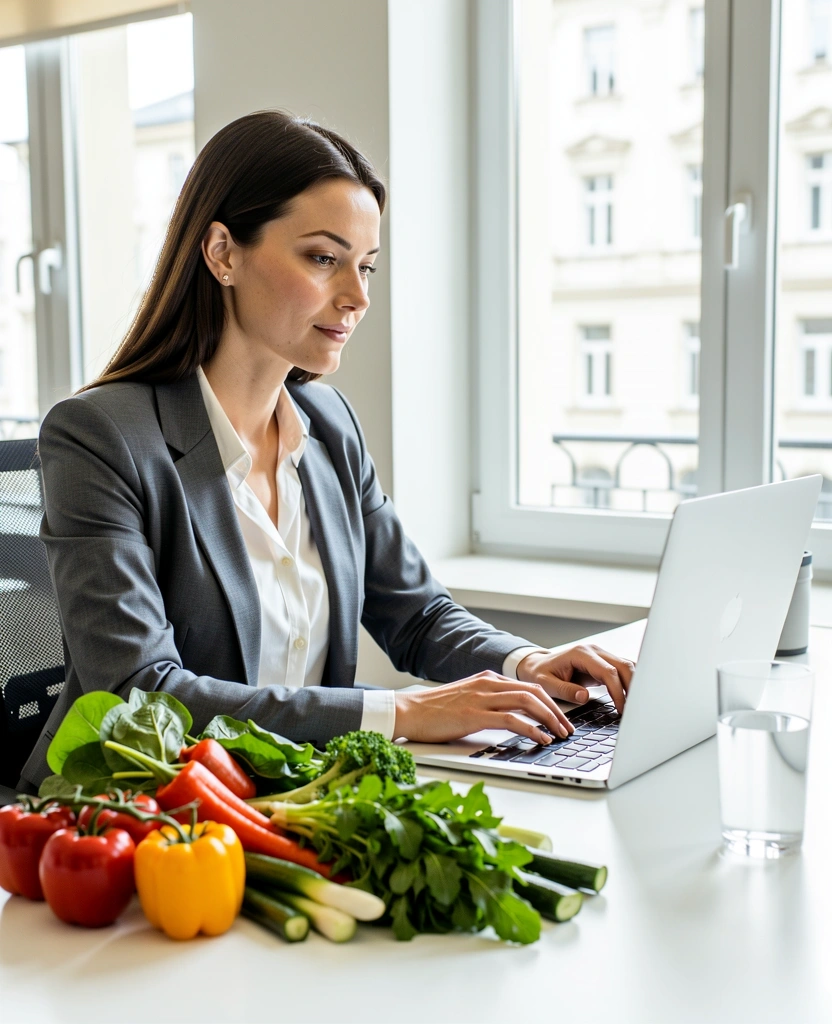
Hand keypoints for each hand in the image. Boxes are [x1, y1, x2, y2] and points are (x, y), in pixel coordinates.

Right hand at [393, 672, 574, 744]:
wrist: (408, 711)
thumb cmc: (434, 711)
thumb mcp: (466, 700)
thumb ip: (488, 703)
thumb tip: (512, 718)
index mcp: (487, 679)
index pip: (529, 686)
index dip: (550, 702)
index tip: (561, 718)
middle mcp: (488, 684)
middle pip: (534, 692)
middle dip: (556, 711)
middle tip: (568, 728)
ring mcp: (482, 698)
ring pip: (528, 702)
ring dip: (550, 719)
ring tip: (560, 735)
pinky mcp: (474, 715)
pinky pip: (512, 719)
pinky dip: (532, 729)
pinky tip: (541, 739)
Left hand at [516, 644, 635, 713]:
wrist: (537, 664)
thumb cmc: (540, 673)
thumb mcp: (546, 684)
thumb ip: (564, 690)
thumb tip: (584, 696)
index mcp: (581, 654)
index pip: (608, 671)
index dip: (617, 691)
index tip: (621, 709)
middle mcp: (594, 651)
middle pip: (623, 665)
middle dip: (632, 687)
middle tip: (635, 709)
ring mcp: (600, 655)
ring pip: (626, 666)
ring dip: (634, 684)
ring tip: (636, 705)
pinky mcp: (603, 662)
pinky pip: (621, 670)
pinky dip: (629, 681)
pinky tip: (632, 696)